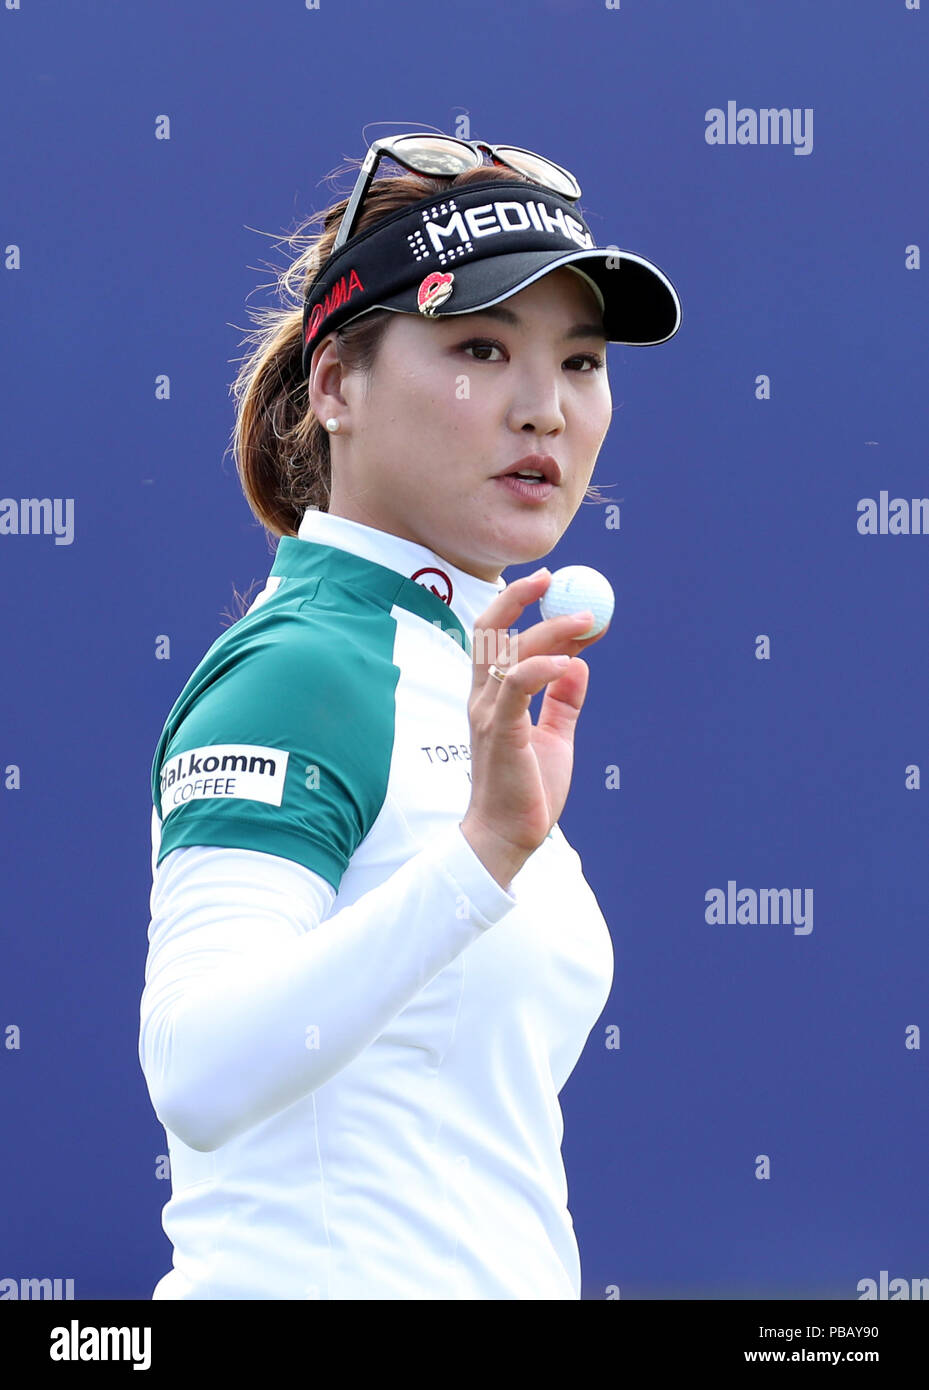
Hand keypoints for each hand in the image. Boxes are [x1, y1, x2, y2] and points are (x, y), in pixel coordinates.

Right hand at [460, 568, 608, 883]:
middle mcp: (482, 697)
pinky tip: (569, 661)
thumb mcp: (553, 738)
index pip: (499, 638)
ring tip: (587, 621)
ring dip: (550, 628)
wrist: (508, 837)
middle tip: (555, 579)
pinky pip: (518, 684)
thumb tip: (579, 665)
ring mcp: (488, 712)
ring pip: (511, 650)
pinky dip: (543, 665)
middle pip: (491, 629)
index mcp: (491, 696)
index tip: (558, 592)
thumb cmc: (526, 792)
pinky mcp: (500, 730)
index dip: (526, 608)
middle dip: (519, 596)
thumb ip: (562, 702)